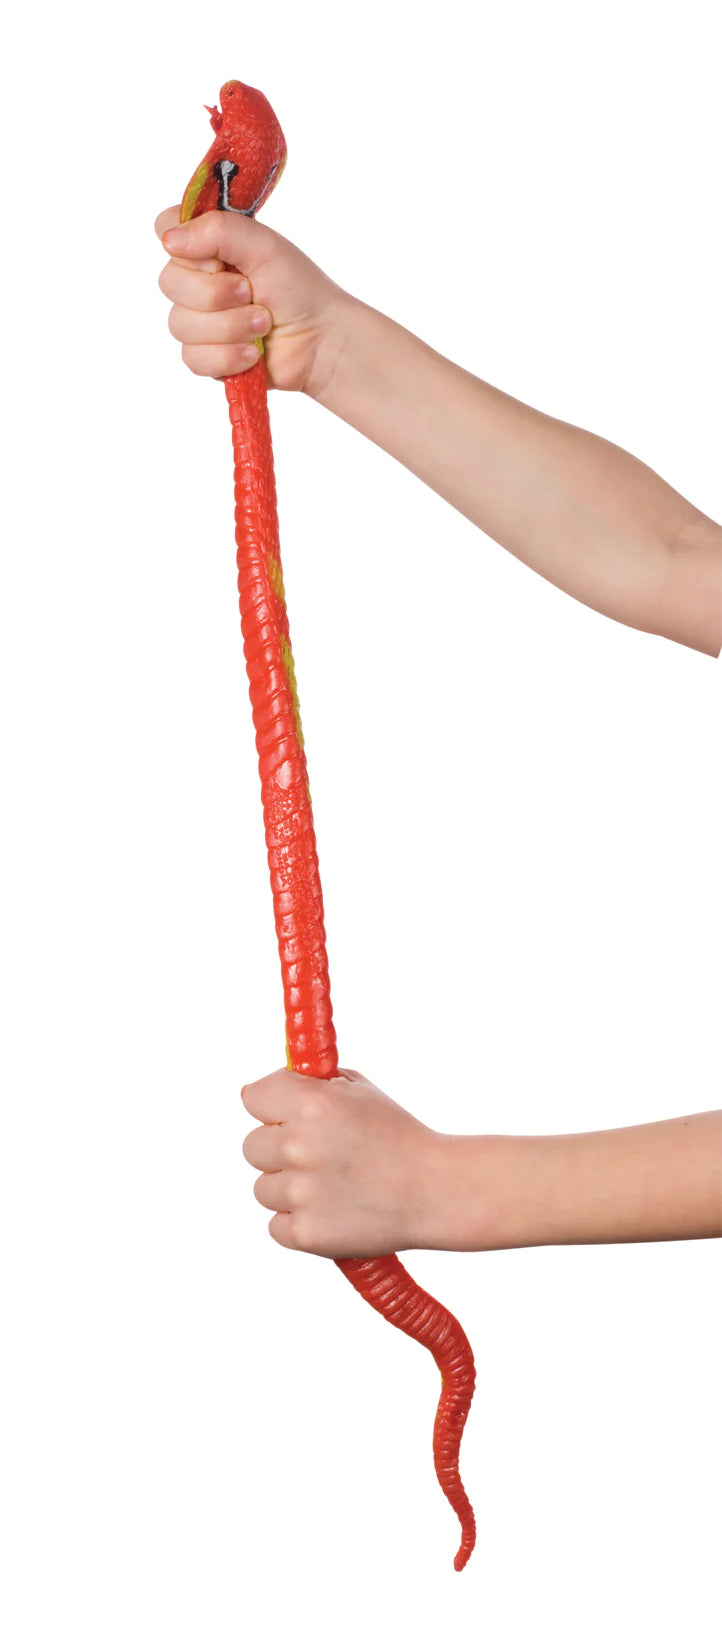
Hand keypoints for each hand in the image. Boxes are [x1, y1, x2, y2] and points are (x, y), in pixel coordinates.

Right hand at [154, 205, 351, 396]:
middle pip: (169, 283)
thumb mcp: (262, 245)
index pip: (165, 227)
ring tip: (263, 324)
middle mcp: (198, 279)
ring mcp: (199, 320)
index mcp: (208, 245)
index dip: (184, 245)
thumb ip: (217, 230)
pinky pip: (193, 358)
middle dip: (216, 294)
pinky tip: (252, 354)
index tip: (217, 258)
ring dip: (229, 327)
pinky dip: (227, 356)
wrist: (320, 340)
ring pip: (180, 325)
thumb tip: (169, 240)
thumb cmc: (297, 287)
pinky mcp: (206, 356)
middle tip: (251, 293)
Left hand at [241, 1067, 444, 1257]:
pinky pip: (276, 1225)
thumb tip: (260, 1092)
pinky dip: (298, 1222)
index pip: (253, 1097)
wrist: (435, 1190)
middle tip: (317, 1155)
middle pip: (252, 1146)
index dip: (271, 1106)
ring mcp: (300, 1192)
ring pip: (263, 1188)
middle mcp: (299, 1145)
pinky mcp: (305, 1233)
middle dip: (279, 1149)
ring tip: (331, 1186)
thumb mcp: (360, 1091)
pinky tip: (330, 1211)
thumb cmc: (400, 1137)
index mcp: (311, 1104)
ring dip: (289, 1188)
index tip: (284, 1115)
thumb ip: (311, 1086)